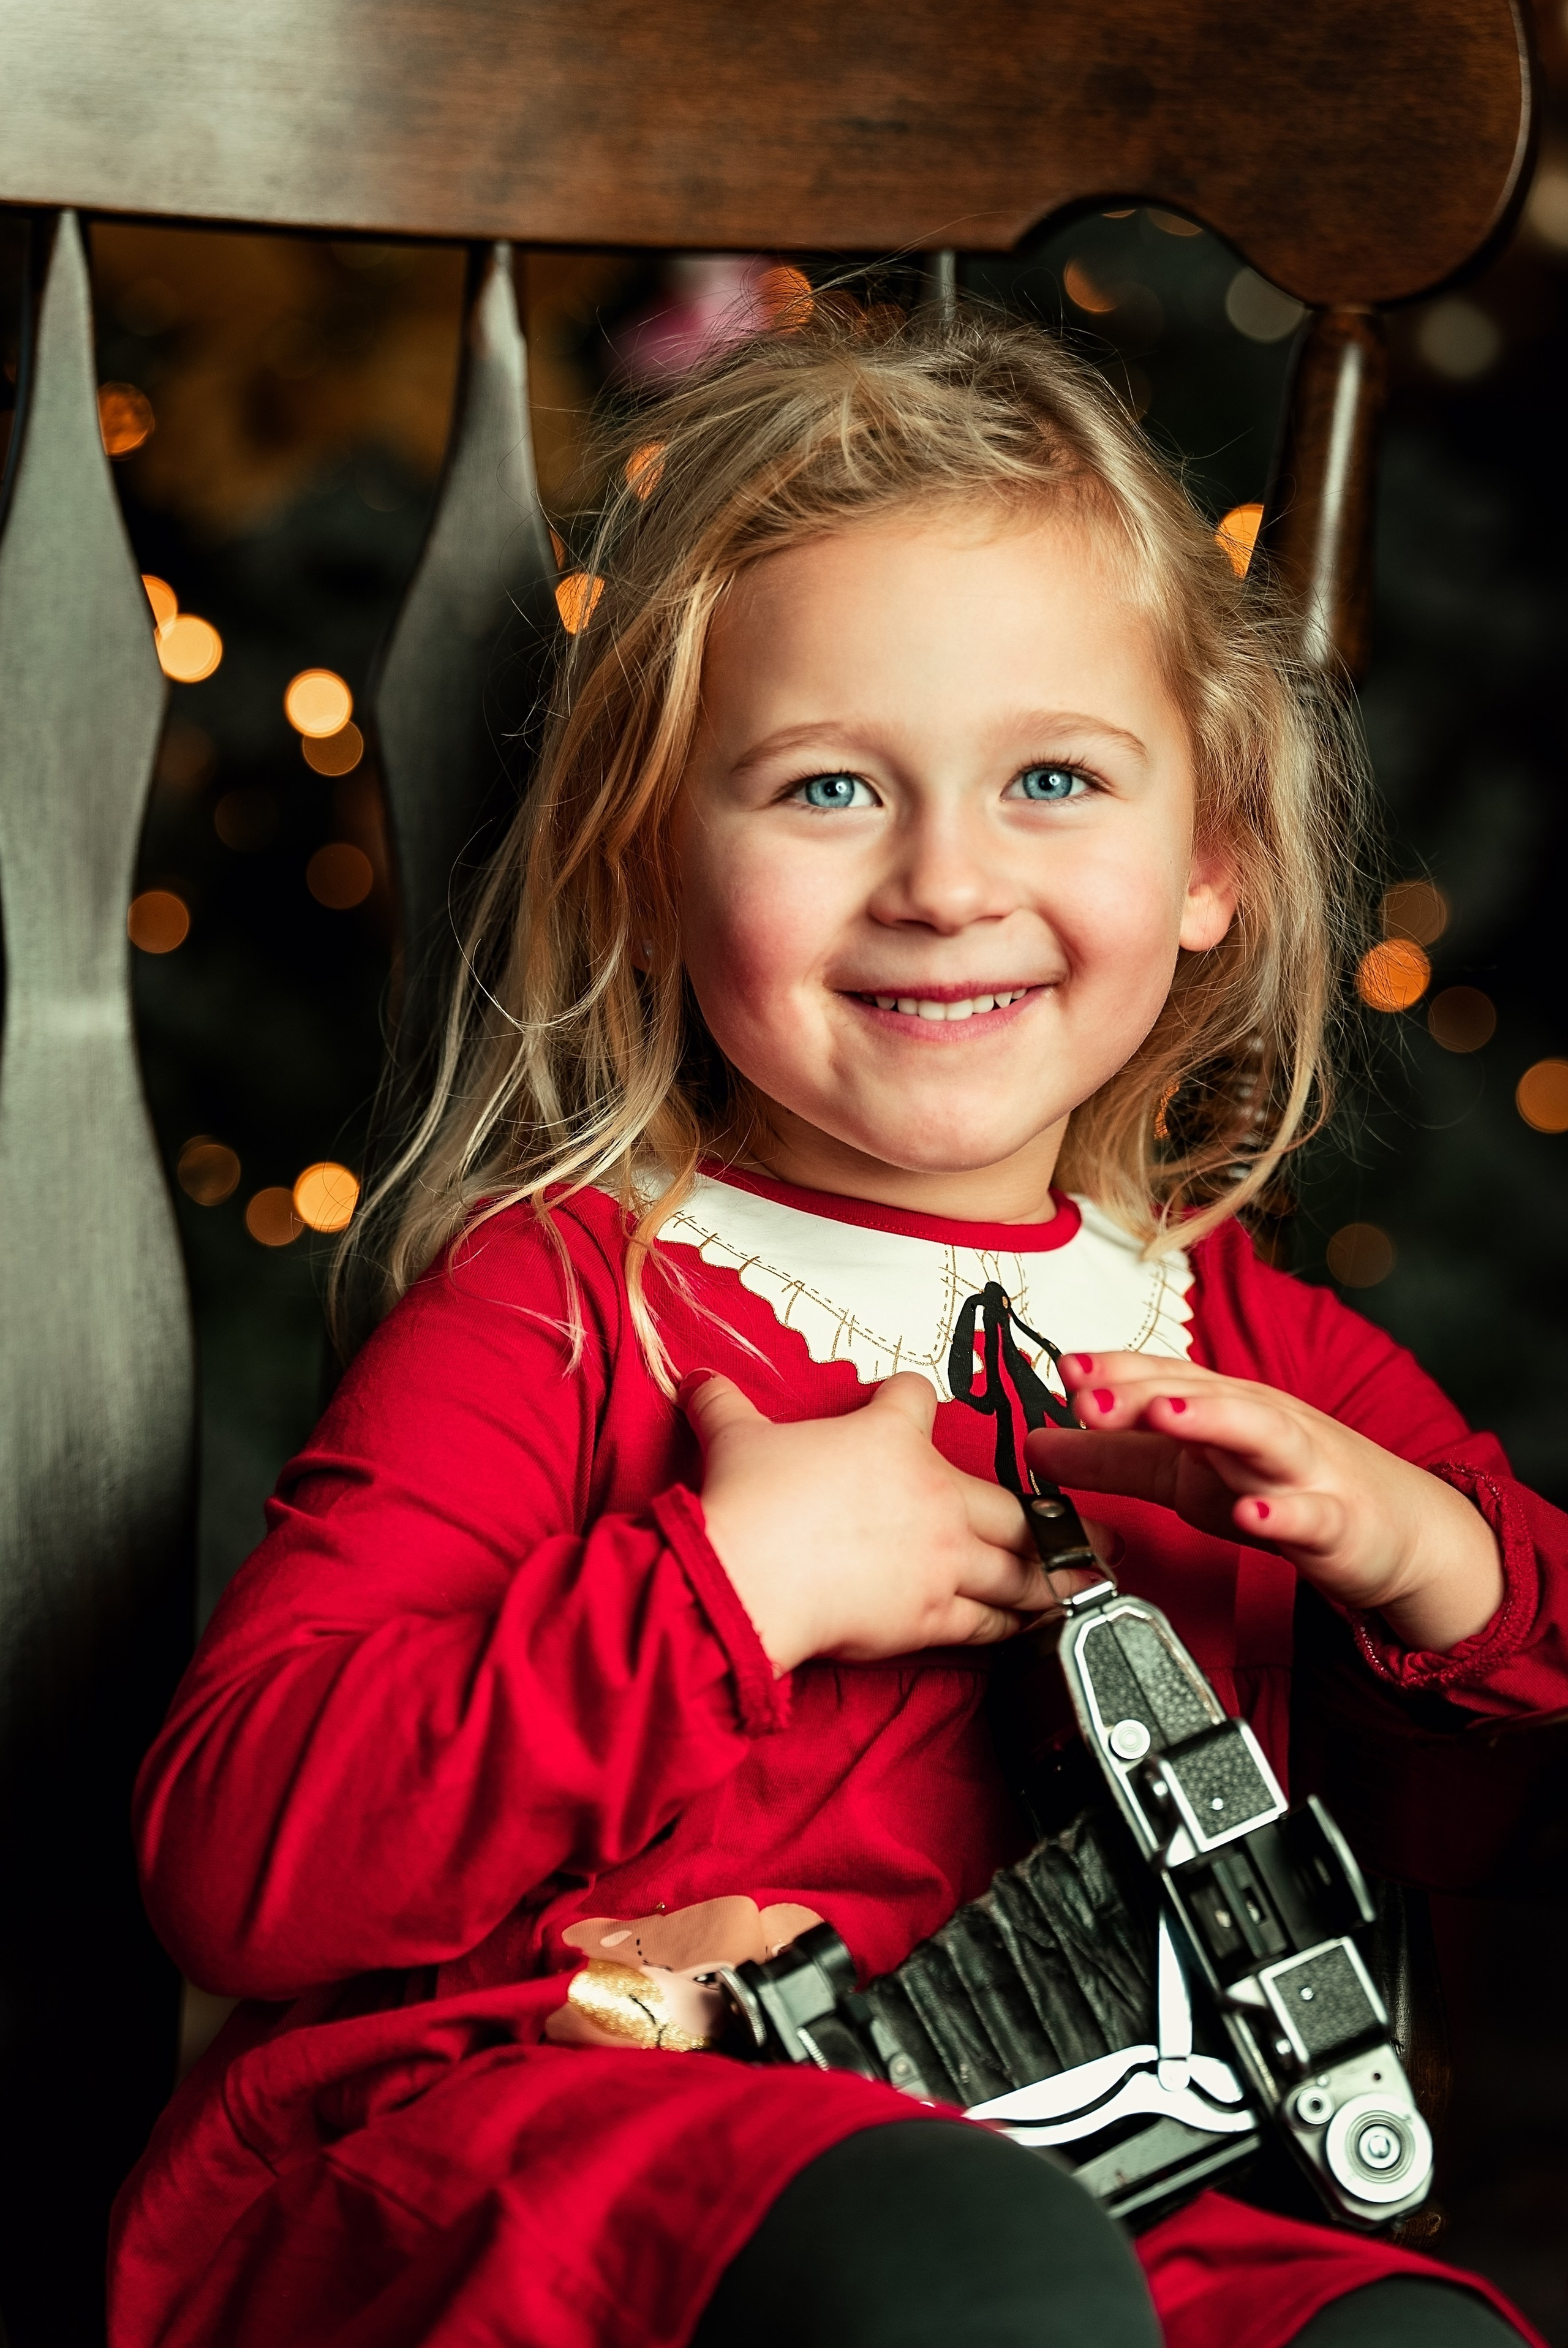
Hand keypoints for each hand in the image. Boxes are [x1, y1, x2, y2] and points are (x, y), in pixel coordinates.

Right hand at [683, 1371, 1093, 1672]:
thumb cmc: (747, 1504)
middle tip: (1094, 1525)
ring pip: (1020, 1566)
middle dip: (1059, 1515)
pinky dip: (1020, 1622)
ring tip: (1090, 1578)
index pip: (918, 1399)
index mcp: (888, 1440)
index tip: (915, 1406)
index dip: (914, 1399)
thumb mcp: (732, 1437)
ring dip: (1058, 1573)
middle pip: (1013, 1500)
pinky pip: (991, 1619)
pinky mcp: (933, 1615)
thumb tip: (693, 1380)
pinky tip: (1038, 1625)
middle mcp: (932, 1495)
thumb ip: (721, 1405)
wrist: (746, 1577)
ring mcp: (941, 1559)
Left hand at [1026, 1352, 1504, 1655]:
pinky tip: (1253, 1513)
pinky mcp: (1339, 1522)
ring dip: (1210, 1419)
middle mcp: (1261, 1424)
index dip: (1114, 1371)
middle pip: (1201, 1395)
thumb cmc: (1281, 1487)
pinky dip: (1282, 1513)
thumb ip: (1112, 1458)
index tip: (1063, 1367)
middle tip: (1088, 1390)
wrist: (1394, 1532)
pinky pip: (1311, 1516)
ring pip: (1259, 1433)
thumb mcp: (1185, 1473)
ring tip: (1165, 1414)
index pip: (1163, 1377)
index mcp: (1222, 1408)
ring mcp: (1304, 1469)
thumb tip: (1035, 1441)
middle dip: (1142, 1390)